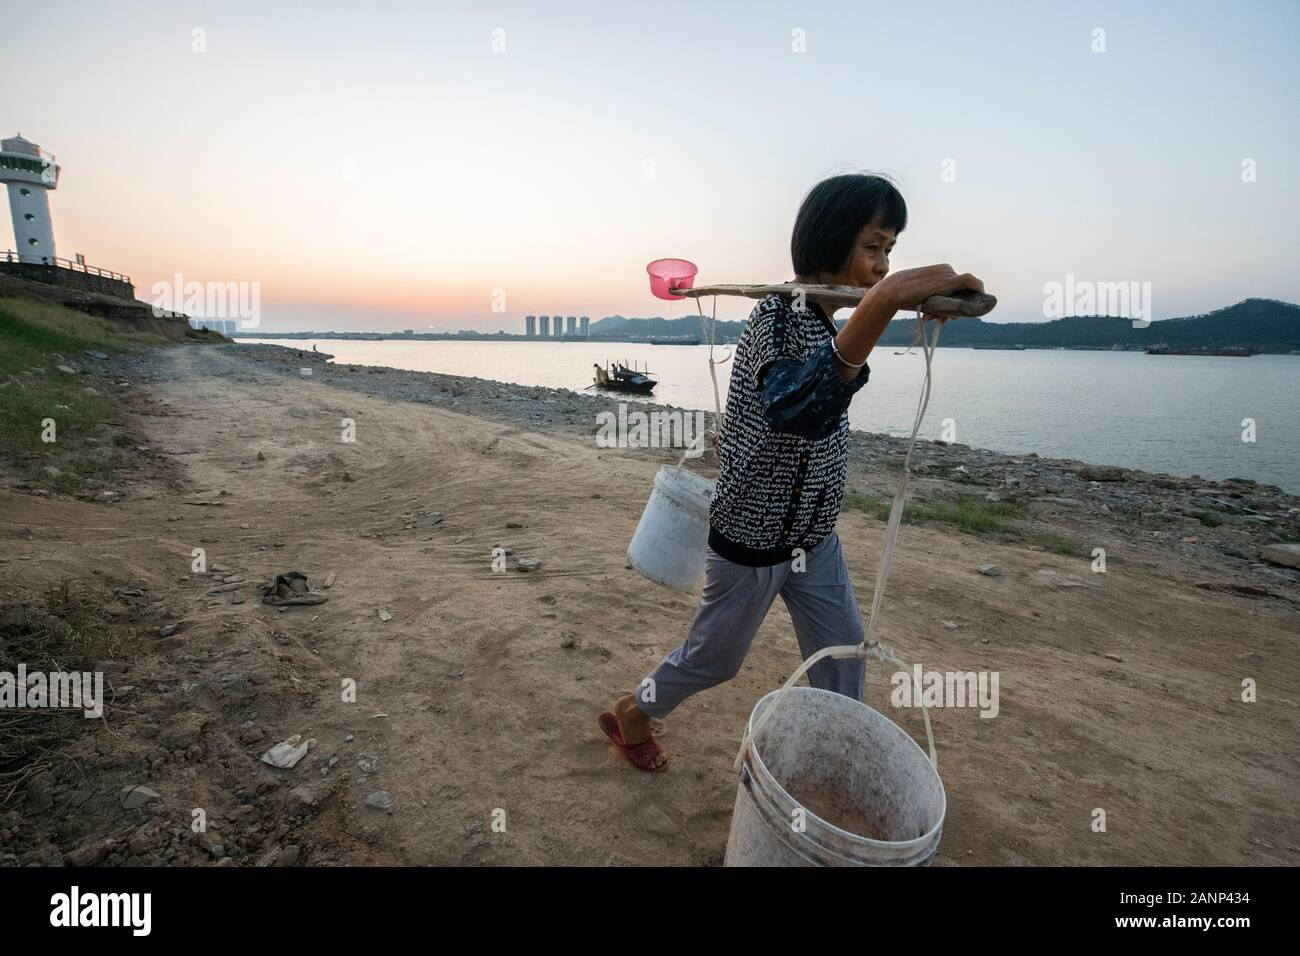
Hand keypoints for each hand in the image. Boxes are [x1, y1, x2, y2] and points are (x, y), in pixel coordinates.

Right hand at [869, 264, 983, 313]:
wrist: (894, 290)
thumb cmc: (903, 295)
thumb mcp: (920, 295)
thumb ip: (933, 300)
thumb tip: (943, 313)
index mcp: (938, 271)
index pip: (956, 284)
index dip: (958, 297)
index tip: (951, 312)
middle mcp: (946, 270)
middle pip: (962, 288)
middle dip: (959, 304)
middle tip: (944, 319)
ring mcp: (949, 275)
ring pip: (965, 289)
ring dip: (962, 305)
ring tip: (943, 319)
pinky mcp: (951, 281)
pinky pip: (972, 283)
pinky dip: (978, 290)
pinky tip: (982, 300)